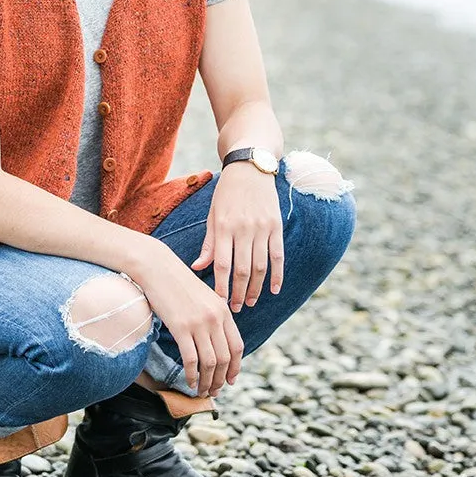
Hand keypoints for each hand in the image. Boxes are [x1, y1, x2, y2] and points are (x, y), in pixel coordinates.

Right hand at [132, 240, 243, 396]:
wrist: (157, 268)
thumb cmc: (177, 283)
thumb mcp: (204, 297)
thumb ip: (214, 316)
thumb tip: (216, 341)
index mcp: (223, 310)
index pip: (237, 347)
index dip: (235, 367)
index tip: (230, 380)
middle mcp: (215, 318)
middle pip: (225, 358)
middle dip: (220, 379)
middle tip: (213, 391)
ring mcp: (199, 323)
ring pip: (210, 362)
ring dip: (207, 381)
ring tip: (201, 391)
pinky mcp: (181, 327)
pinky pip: (191, 359)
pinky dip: (192, 375)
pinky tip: (188, 382)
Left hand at [191, 164, 283, 311]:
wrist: (250, 168)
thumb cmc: (226, 193)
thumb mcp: (212, 214)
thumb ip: (208, 243)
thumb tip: (197, 267)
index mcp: (224, 227)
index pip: (221, 264)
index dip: (221, 286)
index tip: (219, 303)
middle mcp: (243, 229)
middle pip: (242, 270)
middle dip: (239, 293)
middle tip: (236, 309)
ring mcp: (262, 228)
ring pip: (260, 267)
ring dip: (256, 288)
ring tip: (251, 302)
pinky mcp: (276, 226)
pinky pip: (278, 256)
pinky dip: (277, 275)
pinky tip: (273, 289)